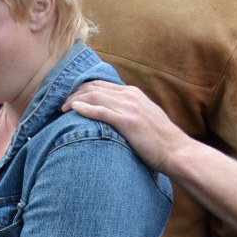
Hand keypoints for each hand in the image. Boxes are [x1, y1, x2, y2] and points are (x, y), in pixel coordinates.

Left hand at [61, 81, 189, 172]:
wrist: (177, 152)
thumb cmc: (160, 140)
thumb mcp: (144, 117)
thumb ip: (129, 110)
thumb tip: (110, 112)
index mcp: (133, 93)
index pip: (100, 85)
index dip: (80, 90)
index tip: (68, 99)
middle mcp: (130, 96)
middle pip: (93, 88)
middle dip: (73, 94)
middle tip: (59, 104)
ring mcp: (129, 107)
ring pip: (94, 96)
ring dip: (74, 101)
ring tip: (61, 109)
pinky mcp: (128, 121)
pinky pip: (101, 111)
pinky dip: (85, 108)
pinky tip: (73, 110)